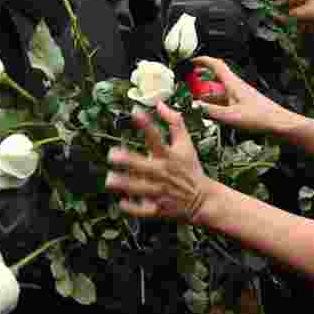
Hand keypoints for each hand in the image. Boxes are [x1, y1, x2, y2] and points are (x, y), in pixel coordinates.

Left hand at [105, 101, 209, 221]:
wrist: (203, 198)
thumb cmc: (190, 169)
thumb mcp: (186, 143)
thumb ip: (174, 122)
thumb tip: (160, 104)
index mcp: (168, 156)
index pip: (157, 137)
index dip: (146, 125)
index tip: (135, 113)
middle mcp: (162, 173)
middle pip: (143, 165)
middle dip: (128, 160)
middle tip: (113, 155)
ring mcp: (160, 192)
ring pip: (139, 188)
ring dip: (124, 184)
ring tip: (110, 180)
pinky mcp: (158, 208)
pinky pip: (143, 210)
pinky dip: (132, 207)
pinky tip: (122, 202)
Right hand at [191, 57, 300, 134]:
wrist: (279, 124)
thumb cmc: (259, 117)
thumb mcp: (231, 116)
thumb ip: (210, 111)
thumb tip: (193, 107)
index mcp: (233, 84)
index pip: (216, 65)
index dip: (203, 61)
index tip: (192, 61)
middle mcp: (236, 87)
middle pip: (217, 77)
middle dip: (203, 77)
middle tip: (190, 80)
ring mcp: (240, 96)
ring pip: (220, 91)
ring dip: (208, 94)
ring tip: (194, 102)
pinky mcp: (244, 105)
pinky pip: (226, 101)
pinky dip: (216, 104)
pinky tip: (210, 113)